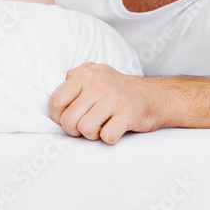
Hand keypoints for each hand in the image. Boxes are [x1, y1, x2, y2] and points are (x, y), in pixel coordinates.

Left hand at [47, 63, 162, 144]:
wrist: (153, 95)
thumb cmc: (118, 87)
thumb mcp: (95, 70)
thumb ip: (74, 76)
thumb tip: (59, 88)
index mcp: (86, 75)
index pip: (56, 101)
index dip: (57, 116)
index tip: (65, 120)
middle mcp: (98, 85)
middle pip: (69, 120)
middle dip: (73, 130)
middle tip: (83, 128)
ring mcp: (113, 100)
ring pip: (85, 129)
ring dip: (91, 135)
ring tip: (99, 128)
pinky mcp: (127, 115)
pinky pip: (107, 137)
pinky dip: (109, 139)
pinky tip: (113, 130)